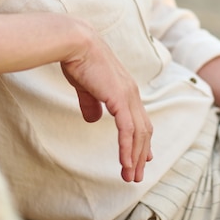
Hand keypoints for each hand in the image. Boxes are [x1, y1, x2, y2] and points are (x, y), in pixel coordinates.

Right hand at [61, 26, 152, 182]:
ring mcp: (127, 96)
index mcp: (125, 89)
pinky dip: (127, 149)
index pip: (139, 119)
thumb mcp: (86, 86)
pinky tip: (125, 163)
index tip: (142, 157)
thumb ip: (91, 103)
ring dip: (135, 157)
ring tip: (131, 177)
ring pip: (138, 133)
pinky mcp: (119, 99)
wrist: (76, 43)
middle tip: (136, 174)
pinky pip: (127, 130)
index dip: (141, 139)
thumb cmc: (78, 60)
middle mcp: (131, 93)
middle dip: (140, 154)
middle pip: (143, 130)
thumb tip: (93, 119)